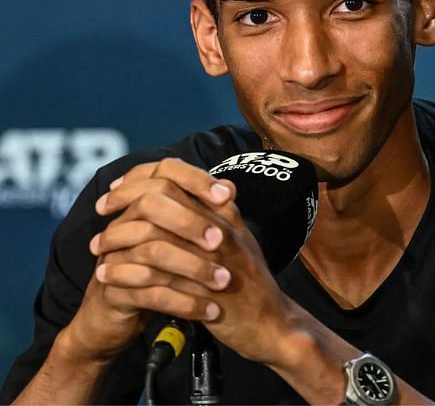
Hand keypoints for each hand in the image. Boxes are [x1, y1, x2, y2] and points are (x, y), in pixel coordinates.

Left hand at [92, 158, 299, 366]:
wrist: (270, 324)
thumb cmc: (247, 283)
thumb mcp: (237, 239)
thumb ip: (217, 214)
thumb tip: (197, 188)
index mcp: (226, 215)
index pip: (178, 178)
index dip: (140, 181)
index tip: (116, 191)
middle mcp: (220, 231)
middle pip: (162, 201)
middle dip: (123, 205)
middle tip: (101, 213)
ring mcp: (212, 261)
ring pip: (153, 239)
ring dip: (118, 241)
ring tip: (98, 249)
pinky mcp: (202, 292)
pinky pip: (155, 278)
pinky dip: (126, 275)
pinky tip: (105, 275)